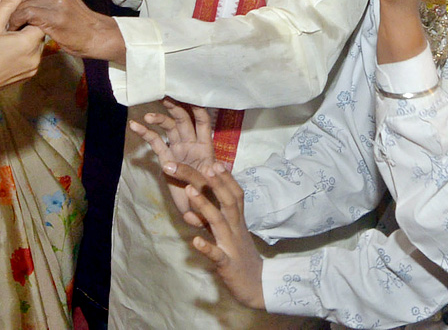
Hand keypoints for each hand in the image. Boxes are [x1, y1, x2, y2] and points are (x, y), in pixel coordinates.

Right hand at [0, 0, 46, 111]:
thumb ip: (9, 4)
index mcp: (29, 43)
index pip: (39, 19)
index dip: (27, 12)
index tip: (12, 12)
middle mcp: (37, 57)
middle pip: (37, 31)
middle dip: (23, 24)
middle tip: (4, 23)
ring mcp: (33, 68)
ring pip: (34, 44)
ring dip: (23, 37)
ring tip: (3, 36)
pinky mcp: (27, 76)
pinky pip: (30, 56)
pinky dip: (21, 49)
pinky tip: (5, 48)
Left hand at [7, 0, 125, 62]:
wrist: (94, 35)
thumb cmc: (71, 21)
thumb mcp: (52, 4)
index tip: (5, 6)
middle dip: (7, 5)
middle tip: (2, 18)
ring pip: (20, 2)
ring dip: (10, 15)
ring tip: (8, 26)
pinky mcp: (55, 15)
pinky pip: (25, 14)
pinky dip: (17, 22)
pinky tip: (16, 29)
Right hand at [129, 99, 217, 213]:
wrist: (199, 214)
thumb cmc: (210, 197)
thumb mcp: (207, 184)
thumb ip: (195, 173)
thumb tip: (181, 164)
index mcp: (206, 146)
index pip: (203, 122)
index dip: (197, 108)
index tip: (188, 95)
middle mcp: (191, 144)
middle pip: (183, 119)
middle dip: (174, 106)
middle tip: (164, 96)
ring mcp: (178, 150)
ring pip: (168, 127)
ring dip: (159, 118)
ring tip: (148, 116)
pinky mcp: (166, 158)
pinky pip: (155, 142)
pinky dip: (145, 133)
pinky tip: (135, 125)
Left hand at [176, 162, 265, 310]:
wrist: (257, 287)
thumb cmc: (240, 256)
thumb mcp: (229, 233)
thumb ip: (213, 217)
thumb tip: (195, 200)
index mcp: (237, 221)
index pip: (235, 194)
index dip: (226, 178)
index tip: (215, 161)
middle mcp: (236, 229)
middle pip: (227, 201)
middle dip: (214, 182)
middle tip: (201, 165)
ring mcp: (231, 246)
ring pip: (219, 221)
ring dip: (204, 205)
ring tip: (189, 190)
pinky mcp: (227, 264)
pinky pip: (216, 254)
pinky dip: (206, 247)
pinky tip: (195, 240)